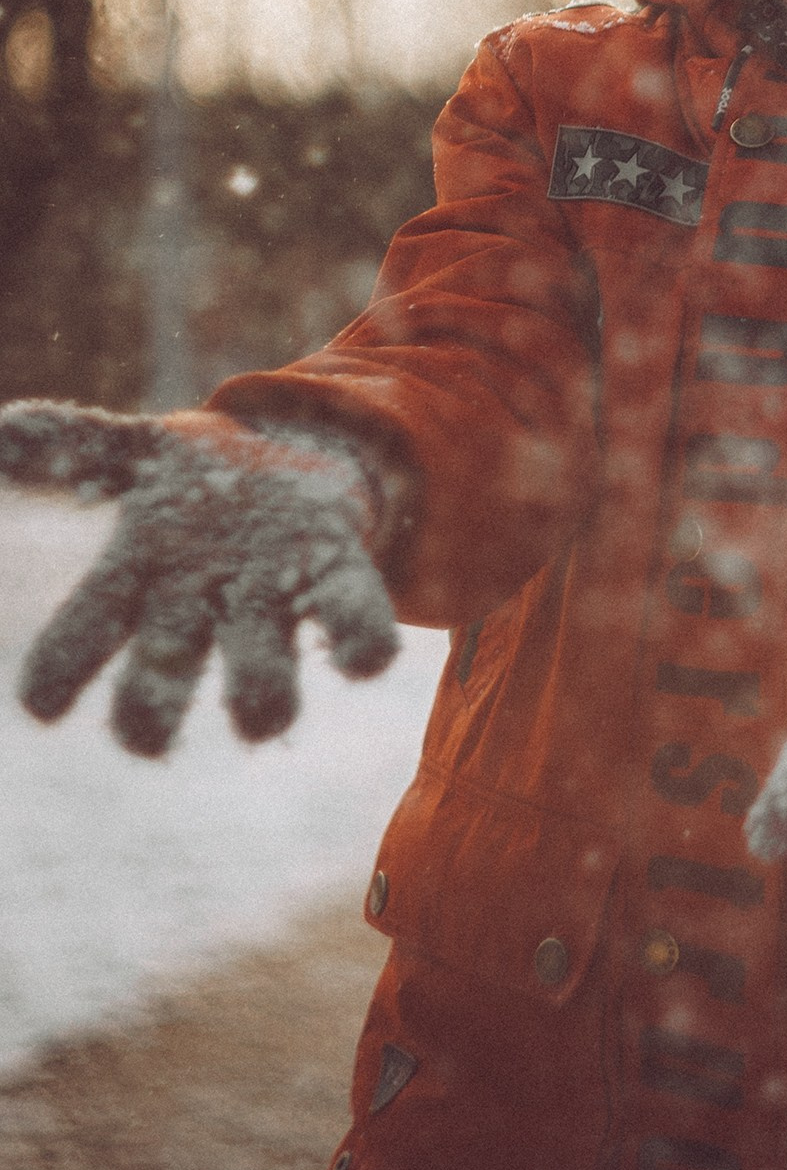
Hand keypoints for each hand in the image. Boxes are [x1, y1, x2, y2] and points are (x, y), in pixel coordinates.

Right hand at [0, 401, 398, 755]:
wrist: (295, 465)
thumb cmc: (199, 478)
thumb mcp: (137, 453)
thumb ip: (74, 444)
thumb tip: (2, 428)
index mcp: (141, 578)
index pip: (86, 632)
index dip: (62, 668)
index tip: (41, 703)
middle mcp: (201, 607)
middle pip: (169, 668)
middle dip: (156, 704)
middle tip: (146, 740)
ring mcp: (271, 598)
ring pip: (262, 663)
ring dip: (263, 692)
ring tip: (262, 718)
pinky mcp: (336, 573)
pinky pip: (349, 613)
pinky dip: (359, 638)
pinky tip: (367, 659)